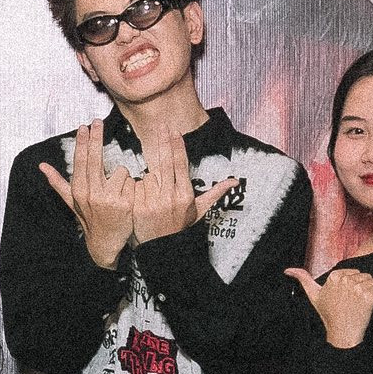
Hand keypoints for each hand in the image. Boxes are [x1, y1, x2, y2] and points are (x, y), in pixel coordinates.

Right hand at [39, 120, 135, 268]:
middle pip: (95, 159)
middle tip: (97, 121)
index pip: (80, 161)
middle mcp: (91, 194)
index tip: (84, 126)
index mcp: (79, 191)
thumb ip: (58, 183)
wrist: (106, 244)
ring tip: (119, 190)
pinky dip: (132, 186)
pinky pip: (132, 181)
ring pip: (120, 170)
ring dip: (122, 177)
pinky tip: (128, 197)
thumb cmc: (91, 219)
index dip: (83, 142)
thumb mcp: (72, 202)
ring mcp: (109, 199)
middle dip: (96, 138)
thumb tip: (42, 166)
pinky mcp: (126, 204)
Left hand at [131, 125, 236, 244]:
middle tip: (161, 124)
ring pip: (149, 175)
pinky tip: (144, 196)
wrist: (163, 249)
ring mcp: (152, 202)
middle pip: (165, 162)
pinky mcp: (138, 207)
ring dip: (151, 177)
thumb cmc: (180, 226)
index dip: (177, 145)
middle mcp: (170, 197)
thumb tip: (235, 181)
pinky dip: (139, 187)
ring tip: (155, 191)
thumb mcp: (200, 210)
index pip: (180, 164)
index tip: (174, 131)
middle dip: (163, 141)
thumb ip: (215, 193)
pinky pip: (137, 186)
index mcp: (185, 195)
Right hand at [286, 266, 372, 348]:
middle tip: (355, 304)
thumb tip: (287, 270)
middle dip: (365, 289)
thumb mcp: (314, 296)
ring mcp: (356, 288)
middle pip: (367, 276)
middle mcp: (345, 280)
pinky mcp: (367, 296)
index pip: (356, 273)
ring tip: (362, 306)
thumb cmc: (330, 315)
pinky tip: (371, 307)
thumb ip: (303, 279)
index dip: (355, 286)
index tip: (347, 298)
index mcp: (334, 276)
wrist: (341, 333)